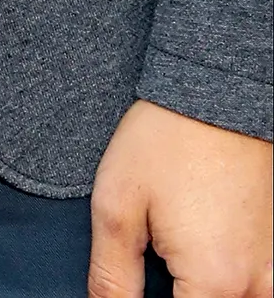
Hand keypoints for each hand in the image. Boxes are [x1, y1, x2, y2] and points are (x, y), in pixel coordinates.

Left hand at [90, 100, 270, 297]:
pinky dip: (229, 278)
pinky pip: (257, 286)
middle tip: (156, 257)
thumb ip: (113, 276)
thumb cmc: (165, 142)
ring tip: (177, 244)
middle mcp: (256, 286)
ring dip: (202, 289)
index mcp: (214, 283)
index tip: (136, 287)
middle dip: (179, 293)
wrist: (218, 92)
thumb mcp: (118, 205)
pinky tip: (204, 242)